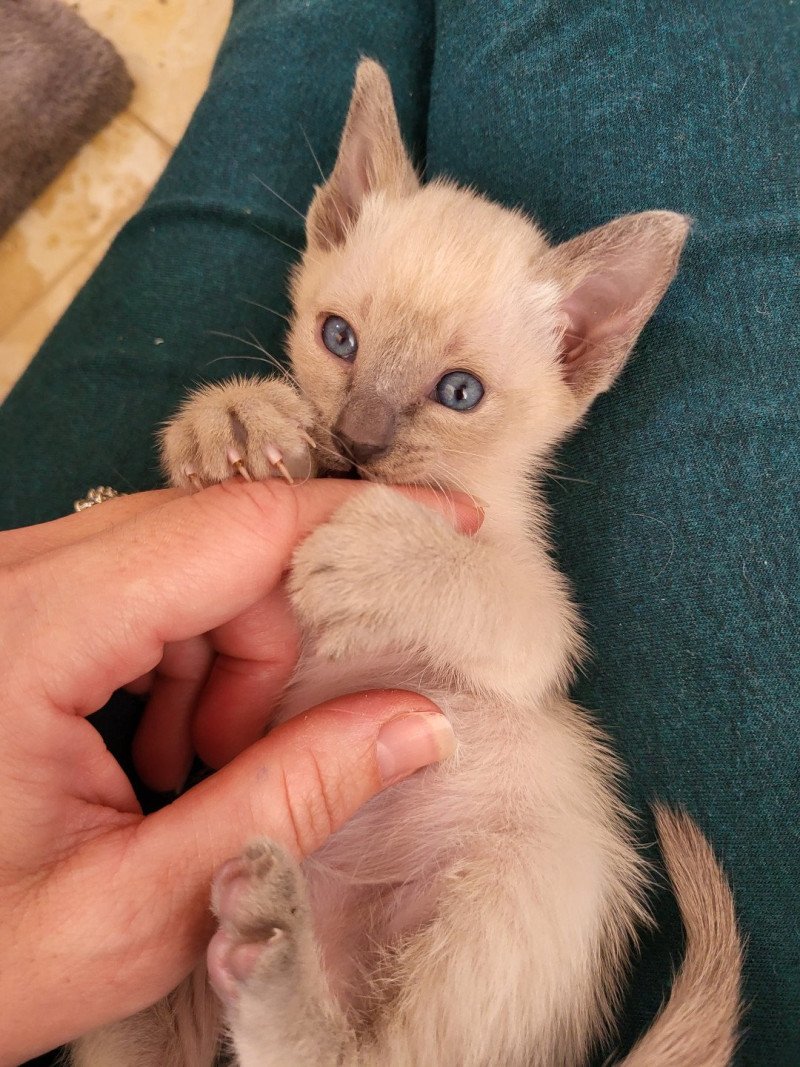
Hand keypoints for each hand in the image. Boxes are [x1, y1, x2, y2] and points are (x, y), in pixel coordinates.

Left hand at [0, 479, 478, 1062]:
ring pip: (184, 562)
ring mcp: (9, 580)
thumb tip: (416, 723)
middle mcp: (10, 575)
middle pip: (216, 540)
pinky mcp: (16, 598)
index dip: (357, 516)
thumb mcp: (134, 908)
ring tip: (194, 771)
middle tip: (272, 749)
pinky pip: (140, 586)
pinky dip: (183, 658)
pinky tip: (157, 749)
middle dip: (282, 634)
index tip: (448, 524)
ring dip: (229, 657)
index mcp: (27, 630)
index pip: (234, 527)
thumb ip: (285, 803)